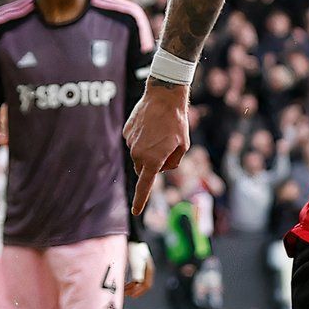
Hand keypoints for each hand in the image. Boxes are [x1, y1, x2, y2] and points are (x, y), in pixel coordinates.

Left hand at [125, 240, 153, 297]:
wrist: (131, 238)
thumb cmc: (133, 249)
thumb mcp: (136, 262)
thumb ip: (138, 274)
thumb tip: (138, 284)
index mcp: (149, 269)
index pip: (147, 284)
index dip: (139, 291)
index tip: (130, 295)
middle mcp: (147, 269)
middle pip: (143, 285)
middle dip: (135, 290)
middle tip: (125, 294)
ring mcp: (142, 268)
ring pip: (139, 282)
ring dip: (132, 287)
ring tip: (123, 290)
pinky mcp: (137, 266)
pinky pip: (136, 278)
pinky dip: (130, 283)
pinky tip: (124, 283)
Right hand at [126, 82, 189, 213]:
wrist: (164, 97)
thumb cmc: (177, 122)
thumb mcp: (183, 146)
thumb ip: (173, 162)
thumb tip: (161, 166)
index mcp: (153, 160)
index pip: (145, 185)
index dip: (140, 200)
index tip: (135, 212)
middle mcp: (138, 154)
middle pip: (144, 169)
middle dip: (153, 165)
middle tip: (167, 147)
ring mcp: (130, 142)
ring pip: (139, 155)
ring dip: (148, 149)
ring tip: (160, 132)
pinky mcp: (126, 132)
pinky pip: (134, 141)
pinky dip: (142, 138)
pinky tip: (151, 125)